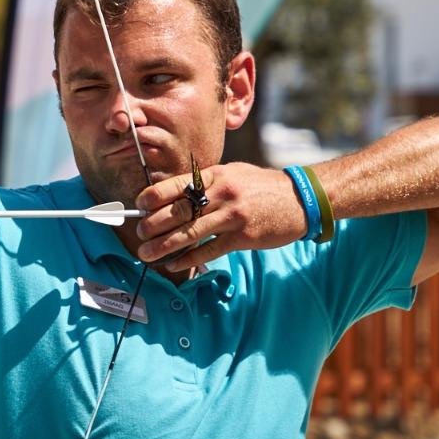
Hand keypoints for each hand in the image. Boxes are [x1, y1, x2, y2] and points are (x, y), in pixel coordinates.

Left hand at [132, 162, 308, 271]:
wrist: (300, 199)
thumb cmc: (260, 186)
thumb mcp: (232, 173)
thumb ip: (205, 183)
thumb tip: (174, 195)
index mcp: (215, 175)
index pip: (176, 185)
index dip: (153, 197)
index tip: (139, 205)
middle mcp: (221, 193)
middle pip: (179, 210)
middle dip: (153, 224)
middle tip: (139, 234)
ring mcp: (232, 216)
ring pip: (190, 232)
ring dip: (164, 245)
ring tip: (147, 254)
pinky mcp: (243, 237)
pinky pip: (210, 250)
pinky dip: (189, 259)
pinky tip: (174, 264)